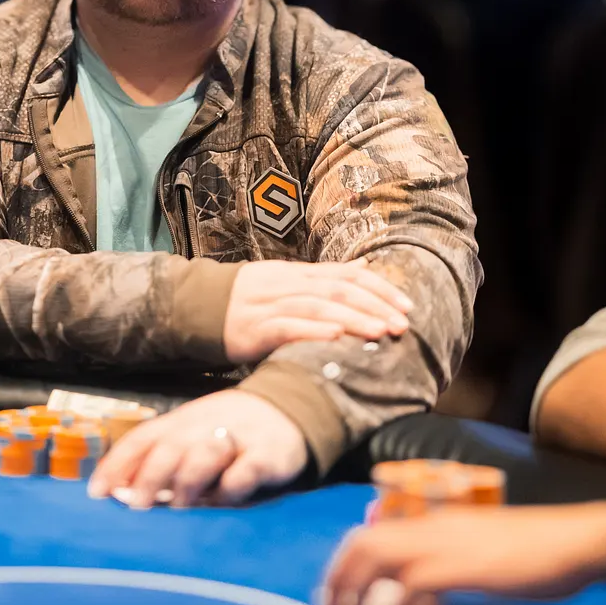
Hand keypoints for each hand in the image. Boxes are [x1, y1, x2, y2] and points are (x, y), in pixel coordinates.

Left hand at [88, 389, 306, 508]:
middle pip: (169, 448)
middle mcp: (204, 426)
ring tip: (182, 504)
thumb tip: (122, 493)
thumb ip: (162, 464)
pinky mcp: (267, 454)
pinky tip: (227, 497)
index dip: (117, 465)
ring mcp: (236, 438)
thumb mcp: (194, 441)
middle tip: (137, 504)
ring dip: (187, 481)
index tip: (97, 493)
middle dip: (148, 478)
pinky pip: (245, 471)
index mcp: (181, 423)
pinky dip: (232, 486)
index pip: (141, 440)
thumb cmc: (231, 435)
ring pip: (204, 456)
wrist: (292, 408)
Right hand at [224, 260, 413, 363]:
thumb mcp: (287, 282)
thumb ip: (323, 280)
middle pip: (338, 289)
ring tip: (379, 331)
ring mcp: (270, 305)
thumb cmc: (249, 299)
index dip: (379, 288)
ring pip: (317, 306)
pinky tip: (335, 337)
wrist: (197, 306)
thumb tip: (366, 267)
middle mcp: (288, 284)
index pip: (347, 274)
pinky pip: (286, 327)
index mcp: (298, 273)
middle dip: (374, 305)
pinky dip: (313, 330)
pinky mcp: (254, 328)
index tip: (407, 305)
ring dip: (352, 318)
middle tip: (402, 323)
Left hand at [321, 507, 605, 604]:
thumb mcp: (479, 550)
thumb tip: (415, 590)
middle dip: (340, 578)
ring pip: (382, 558)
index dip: (343, 563)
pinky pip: (417, 585)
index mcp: (434, 524)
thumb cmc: (535, 551)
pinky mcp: (467, 567)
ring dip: (362, 591)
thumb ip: (447, 561)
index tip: (332, 591)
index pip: (370, 532)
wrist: (578, 540)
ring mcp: (450, 544)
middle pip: (364, 543)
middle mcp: (433, 528)